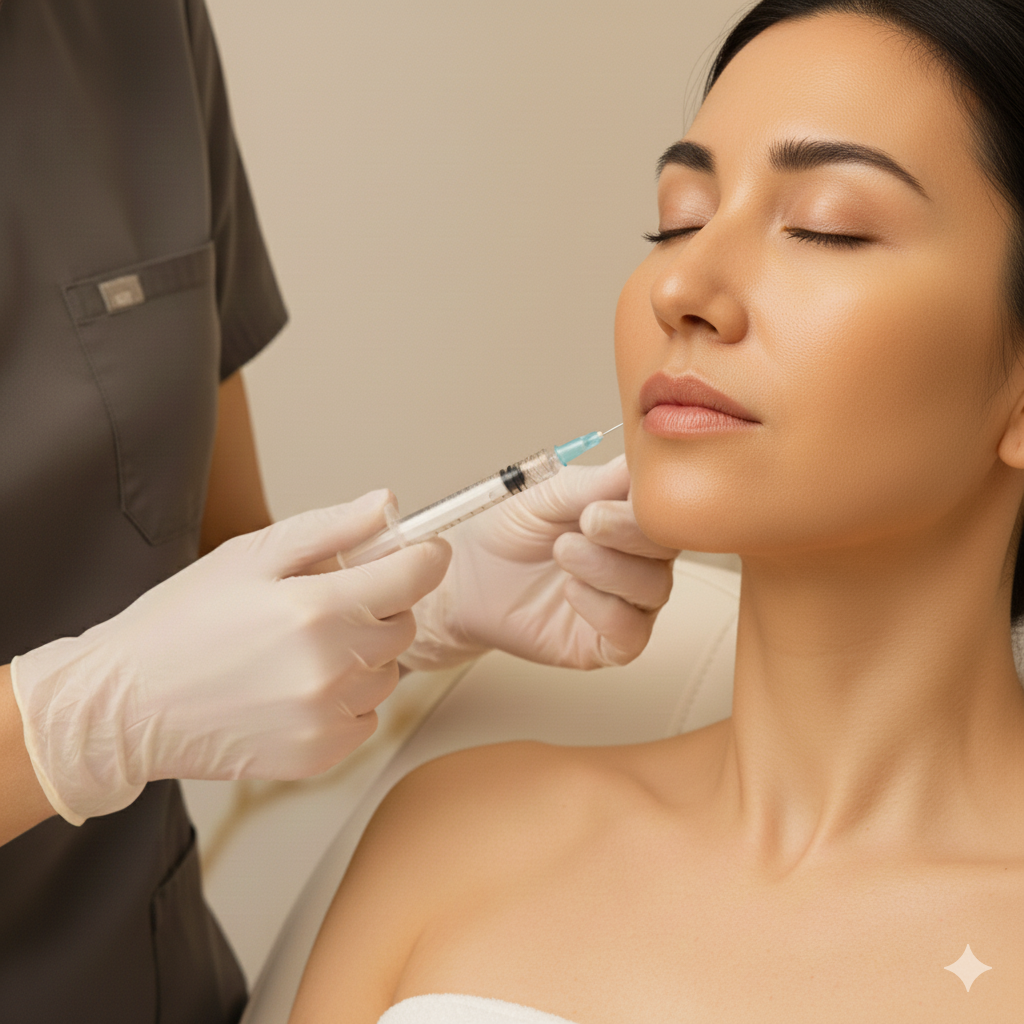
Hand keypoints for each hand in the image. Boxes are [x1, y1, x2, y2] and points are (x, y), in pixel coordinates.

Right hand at [10, 490, 449, 823]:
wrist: (125, 706)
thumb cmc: (182, 623)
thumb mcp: (250, 556)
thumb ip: (331, 529)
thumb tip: (388, 504)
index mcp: (317, 608)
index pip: (415, 577)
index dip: (424, 557)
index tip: (421, 552)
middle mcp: (332, 668)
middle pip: (403, 625)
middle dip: (379, 607)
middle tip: (326, 603)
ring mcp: (327, 717)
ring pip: (387, 673)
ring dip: (362, 656)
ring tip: (300, 651)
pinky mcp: (319, 755)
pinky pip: (365, 717)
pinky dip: (345, 700)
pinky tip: (296, 689)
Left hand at [399, 454, 677, 670]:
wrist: (465, 577)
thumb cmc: (506, 530)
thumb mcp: (543, 494)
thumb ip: (591, 483)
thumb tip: (636, 462)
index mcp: (627, 512)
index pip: (663, 504)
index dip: (649, 497)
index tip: (613, 490)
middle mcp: (636, 557)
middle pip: (667, 546)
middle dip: (631, 531)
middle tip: (589, 520)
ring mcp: (624, 601)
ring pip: (654, 588)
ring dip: (610, 568)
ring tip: (564, 551)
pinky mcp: (605, 642)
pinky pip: (631, 633)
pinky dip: (606, 611)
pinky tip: (570, 590)